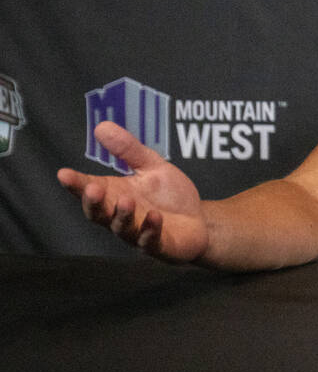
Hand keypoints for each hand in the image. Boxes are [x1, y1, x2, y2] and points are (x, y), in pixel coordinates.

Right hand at [57, 121, 208, 262]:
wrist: (199, 220)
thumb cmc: (169, 195)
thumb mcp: (152, 166)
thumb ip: (128, 150)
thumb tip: (101, 127)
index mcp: (115, 195)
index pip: (89, 189)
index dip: (75, 184)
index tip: (63, 173)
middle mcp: (120, 216)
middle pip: (98, 213)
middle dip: (93, 202)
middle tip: (92, 189)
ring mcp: (137, 233)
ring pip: (122, 228)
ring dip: (122, 215)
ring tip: (126, 200)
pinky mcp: (158, 245)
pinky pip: (150, 240)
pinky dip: (150, 229)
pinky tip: (155, 217)